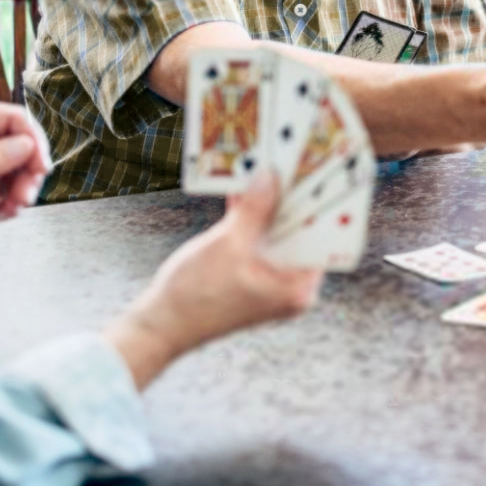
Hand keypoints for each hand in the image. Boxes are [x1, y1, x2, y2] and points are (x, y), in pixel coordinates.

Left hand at [0, 103, 51, 255]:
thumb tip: (26, 145)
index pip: (12, 118)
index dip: (33, 139)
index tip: (40, 166)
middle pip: (25, 143)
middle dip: (29, 171)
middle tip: (25, 196)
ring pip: (25, 167)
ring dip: (24, 190)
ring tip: (12, 209)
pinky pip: (18, 185)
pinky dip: (16, 202)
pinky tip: (1, 214)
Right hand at [106, 172, 322, 389]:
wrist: (158, 325)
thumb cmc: (195, 296)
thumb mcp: (230, 244)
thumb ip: (255, 209)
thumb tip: (272, 176)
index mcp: (298, 289)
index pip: (323, 239)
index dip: (324, 205)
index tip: (326, 173)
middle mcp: (290, 286)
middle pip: (300, 232)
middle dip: (293, 198)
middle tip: (299, 160)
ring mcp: (269, 279)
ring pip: (275, 232)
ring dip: (268, 202)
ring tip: (273, 164)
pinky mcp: (249, 271)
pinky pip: (256, 237)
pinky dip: (250, 216)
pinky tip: (244, 184)